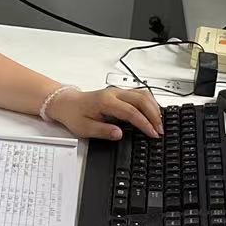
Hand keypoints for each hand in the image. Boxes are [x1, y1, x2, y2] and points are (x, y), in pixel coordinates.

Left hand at [45, 86, 161, 140]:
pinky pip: (139, 94)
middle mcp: (114, 93)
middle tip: (160, 130)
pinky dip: (149, 103)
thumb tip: (119, 134)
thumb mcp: (84, 128)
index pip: (131, 112)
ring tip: (159, 123)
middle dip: (154, 115)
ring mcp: (117, 91)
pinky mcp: (119, 93)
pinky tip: (153, 113)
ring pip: (143, 94)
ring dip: (154, 107)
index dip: (144, 123)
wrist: (66, 102)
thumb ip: (103, 131)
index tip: (153, 133)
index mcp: (105, 101)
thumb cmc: (73, 114)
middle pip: (142, 99)